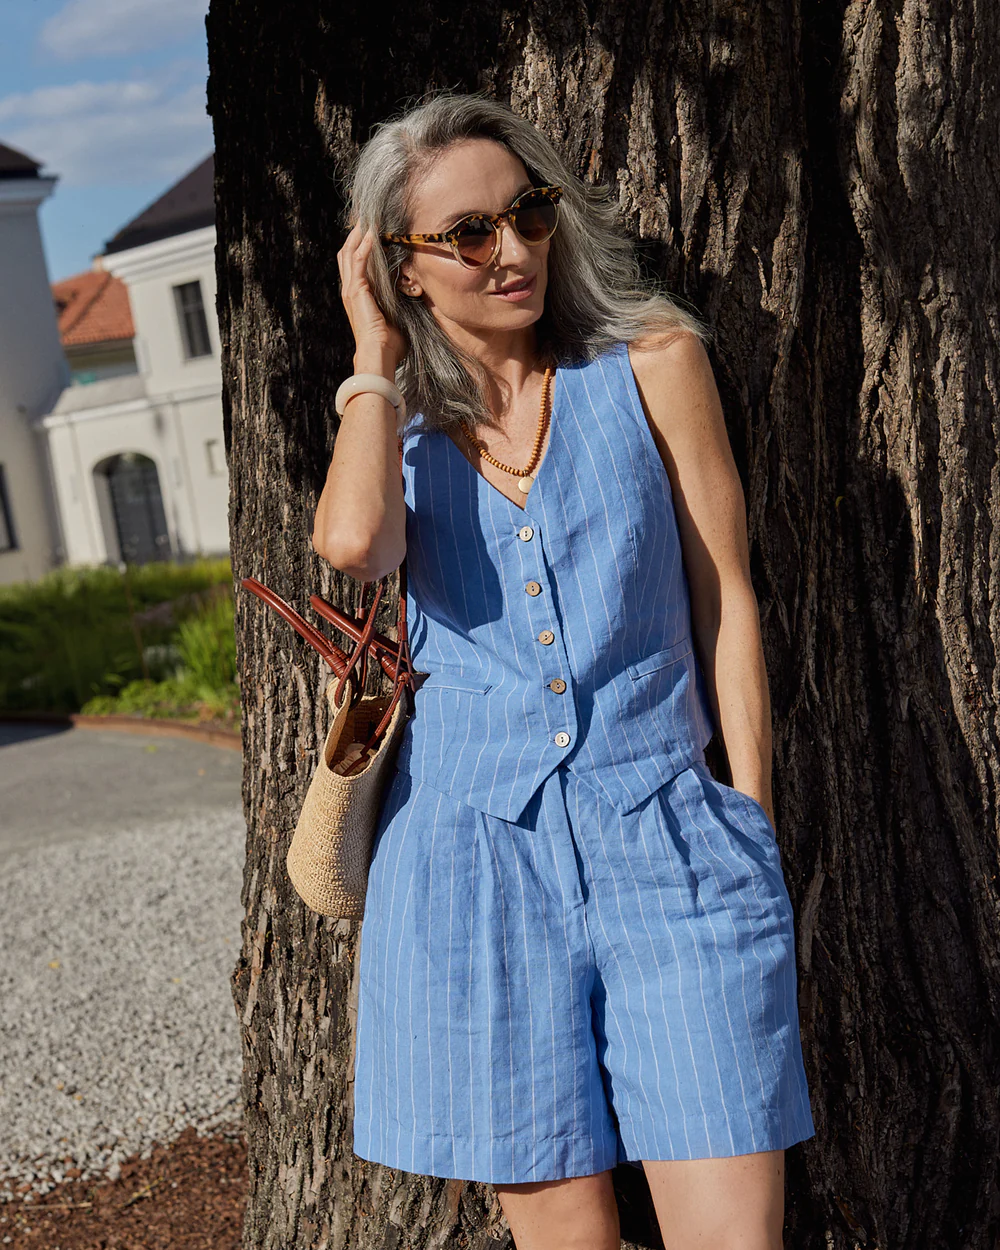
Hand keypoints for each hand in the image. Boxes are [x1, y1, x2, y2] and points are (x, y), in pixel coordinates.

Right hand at [337, 222, 407, 371]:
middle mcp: (350, 289)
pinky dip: (364, 246)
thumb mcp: (398, 314)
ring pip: (349, 252)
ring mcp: (351, 289)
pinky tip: (372, 233)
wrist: (379, 353)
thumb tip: (418, 291)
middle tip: (366, 216)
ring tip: (367, 218)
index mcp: (358, 295)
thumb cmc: (391, 343)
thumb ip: (402, 300)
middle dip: (355, 233)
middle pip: (347, 252)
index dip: (360, 245)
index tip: (371, 229)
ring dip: (358, 234)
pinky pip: (358, 261)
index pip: (355, 262)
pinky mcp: (356, 290)